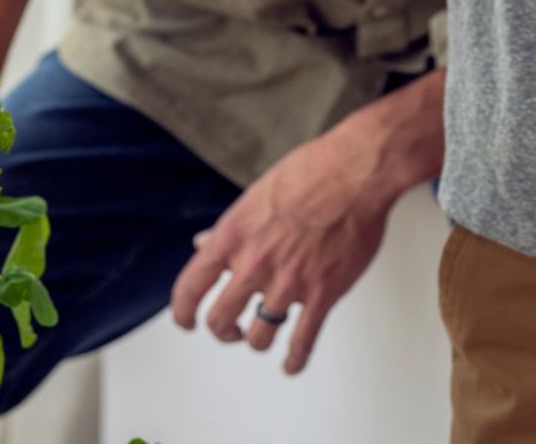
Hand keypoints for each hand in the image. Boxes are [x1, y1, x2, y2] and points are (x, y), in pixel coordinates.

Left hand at [168, 125, 400, 374]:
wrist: (354, 173)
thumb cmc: (310, 172)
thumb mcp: (256, 195)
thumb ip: (230, 228)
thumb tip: (205, 243)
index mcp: (234, 236)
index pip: (191, 285)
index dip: (182, 311)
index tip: (185, 319)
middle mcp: (255, 264)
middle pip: (220, 320)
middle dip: (223, 330)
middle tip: (229, 330)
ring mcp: (288, 283)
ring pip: (259, 338)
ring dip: (258, 340)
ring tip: (262, 335)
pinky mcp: (321, 295)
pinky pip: (302, 342)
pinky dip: (294, 360)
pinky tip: (291, 363)